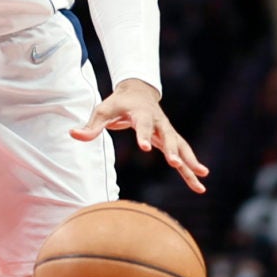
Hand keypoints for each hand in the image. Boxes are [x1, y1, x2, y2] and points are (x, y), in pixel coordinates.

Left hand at [70, 77, 209, 192]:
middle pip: (167, 136)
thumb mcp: (102, 110)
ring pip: (181, 147)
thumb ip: (91, 125)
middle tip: (176, 164)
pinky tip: (200, 184)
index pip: (142, 125)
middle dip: (172, 150)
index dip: (143, 135)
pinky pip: (182, 155)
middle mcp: (158, 123)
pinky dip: (191, 169)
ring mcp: (166, 131)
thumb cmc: (118, 103)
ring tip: (203, 176)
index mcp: (142, 113)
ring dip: (191, 161)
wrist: (139, 91)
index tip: (144, 147)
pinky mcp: (170, 140)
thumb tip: (73, 134)